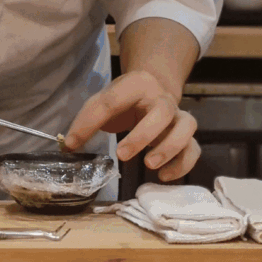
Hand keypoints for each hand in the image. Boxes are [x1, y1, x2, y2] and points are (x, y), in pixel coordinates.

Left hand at [63, 71, 199, 181]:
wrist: (153, 89)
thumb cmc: (124, 101)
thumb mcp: (102, 102)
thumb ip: (85, 121)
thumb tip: (68, 146)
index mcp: (136, 84)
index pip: (113, 100)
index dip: (90, 123)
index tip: (74, 144)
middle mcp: (162, 98)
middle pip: (162, 112)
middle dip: (143, 135)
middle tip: (122, 155)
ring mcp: (177, 116)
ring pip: (186, 127)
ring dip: (170, 148)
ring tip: (149, 165)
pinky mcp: (186, 134)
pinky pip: (194, 148)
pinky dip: (183, 164)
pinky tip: (164, 177)